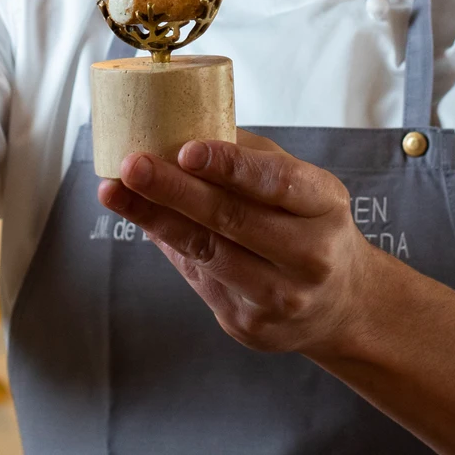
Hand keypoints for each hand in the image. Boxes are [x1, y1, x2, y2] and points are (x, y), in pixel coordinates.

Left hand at [98, 130, 382, 356]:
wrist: (339, 304)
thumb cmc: (309, 226)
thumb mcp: (300, 186)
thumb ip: (249, 159)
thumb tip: (181, 129)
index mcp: (325, 206)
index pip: (277, 183)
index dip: (231, 166)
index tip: (187, 149)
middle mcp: (310, 257)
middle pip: (232, 220)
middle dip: (175, 190)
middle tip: (133, 165)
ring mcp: (280, 297)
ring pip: (207, 253)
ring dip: (156, 218)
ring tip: (116, 191)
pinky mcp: (250, 326)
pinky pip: (198, 277)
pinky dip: (167, 244)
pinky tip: (141, 218)